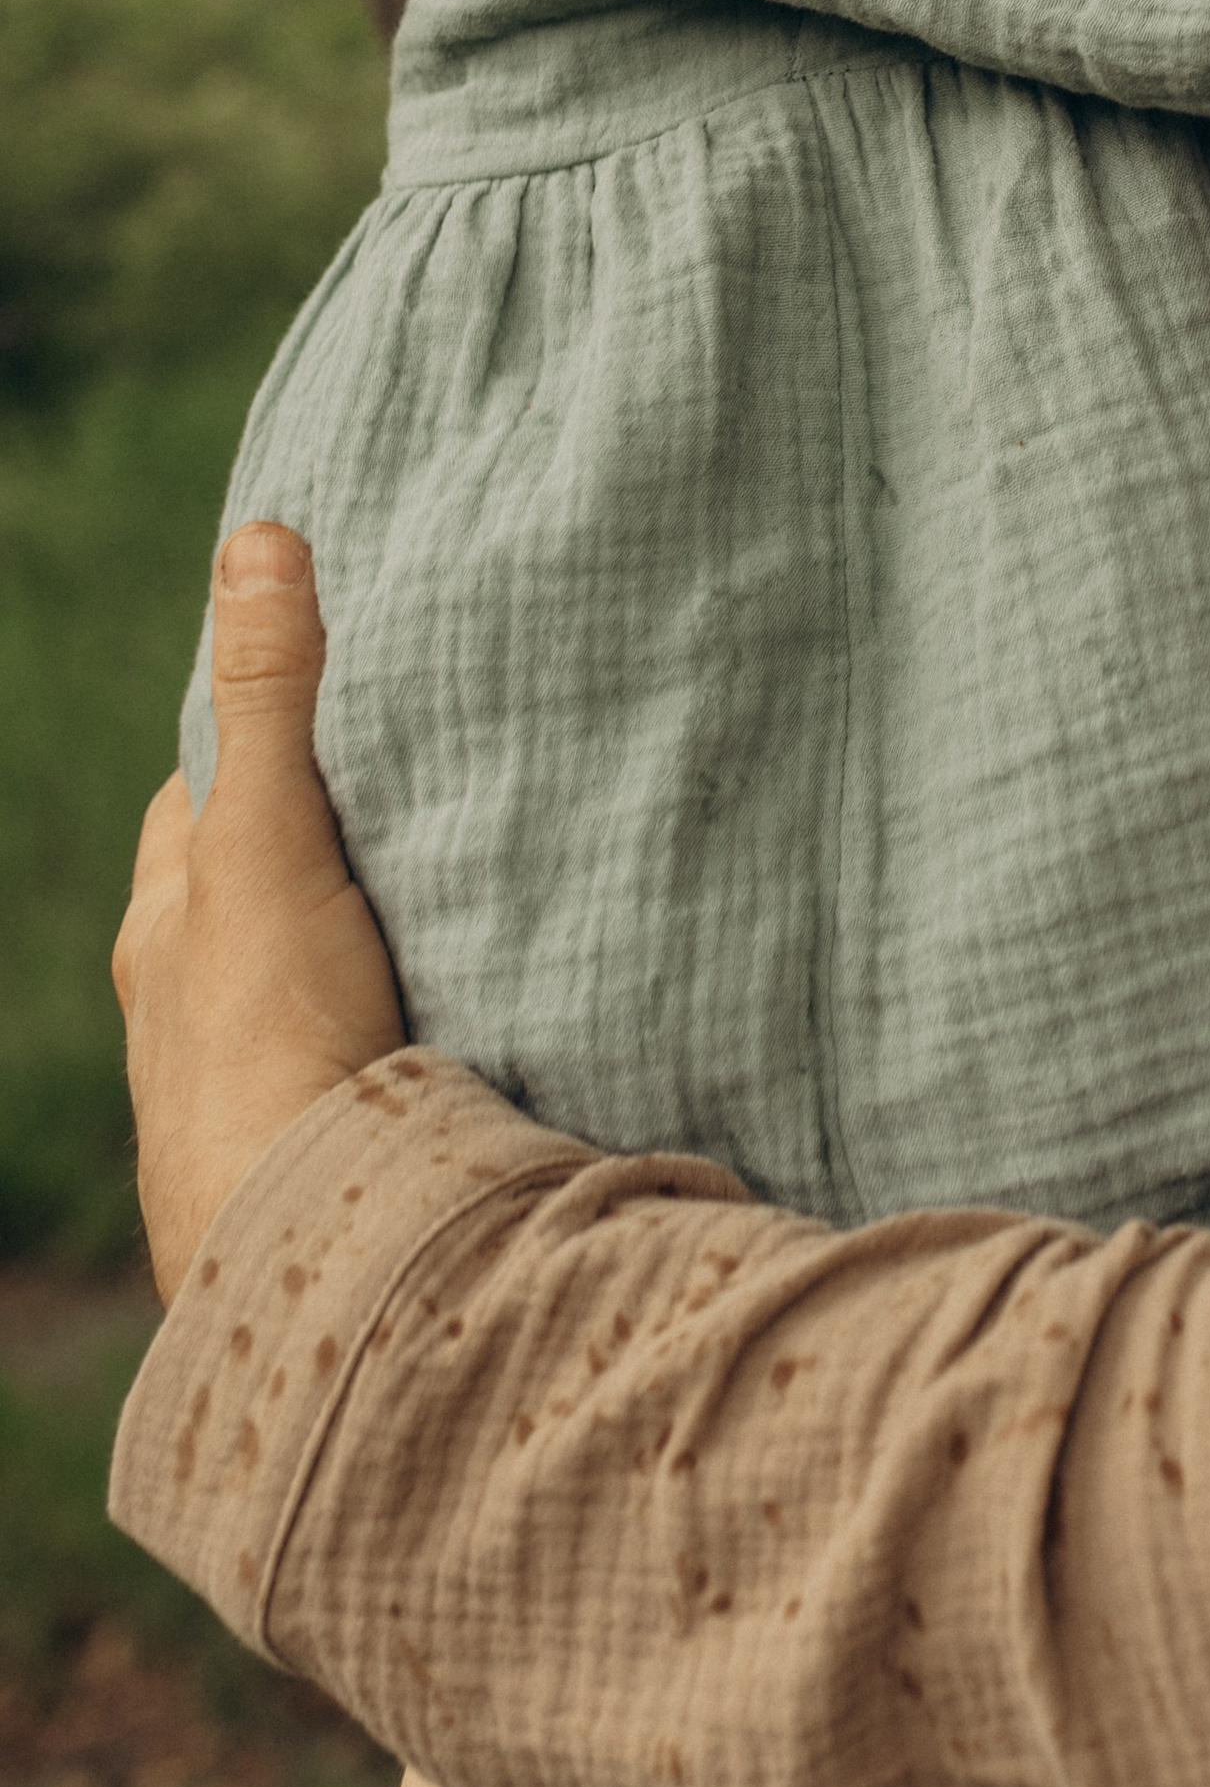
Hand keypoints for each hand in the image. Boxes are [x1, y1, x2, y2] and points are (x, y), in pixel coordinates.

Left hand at [114, 525, 405, 1298]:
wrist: (307, 1248)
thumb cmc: (265, 1042)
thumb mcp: (268, 841)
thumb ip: (275, 699)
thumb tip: (258, 538)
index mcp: (168, 929)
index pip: (202, 800)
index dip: (258, 741)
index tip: (329, 697)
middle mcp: (192, 1009)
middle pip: (254, 892)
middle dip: (319, 845)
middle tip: (411, 789)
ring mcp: (257, 1084)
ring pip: (307, 979)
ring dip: (363, 943)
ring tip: (454, 896)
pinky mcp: (326, 1143)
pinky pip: (361, 1053)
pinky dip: (402, 1021)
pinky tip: (463, 1016)